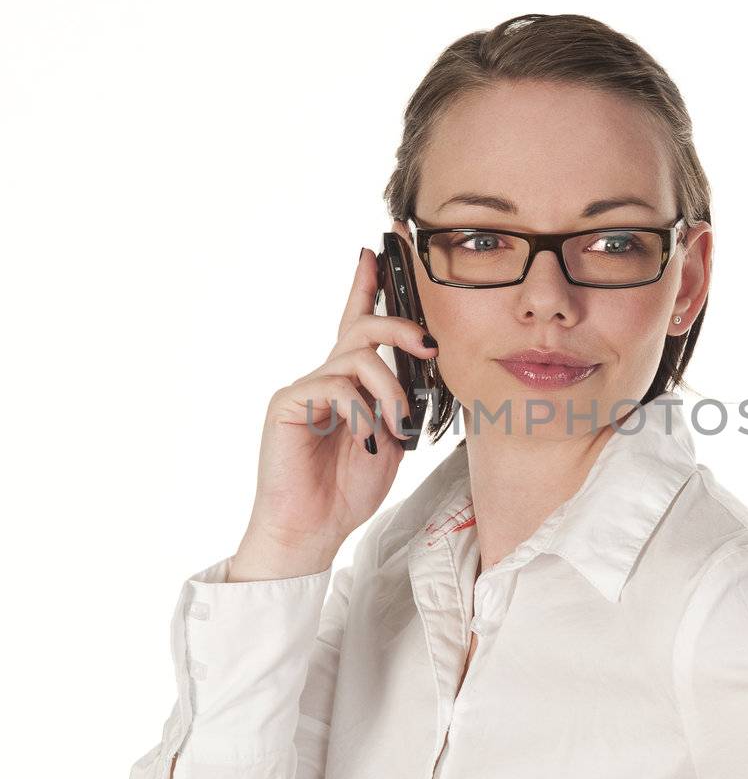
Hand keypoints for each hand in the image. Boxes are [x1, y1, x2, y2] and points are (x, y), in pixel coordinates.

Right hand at [229, 247, 437, 578]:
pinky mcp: (287, 404)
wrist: (312, 531)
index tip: (380, 248)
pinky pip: (335, 386)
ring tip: (396, 426)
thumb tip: (422, 372)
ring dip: (390, 391)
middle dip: (402, 328)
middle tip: (428, 348)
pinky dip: (362, 411)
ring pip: (357, 358)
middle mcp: (325, 377)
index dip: (367, 284)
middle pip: (364, 327)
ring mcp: (304, 388)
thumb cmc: (347, 489)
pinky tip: (367, 438)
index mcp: (349, 383)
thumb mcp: (393, 440)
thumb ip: (402, 403)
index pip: (358, 322)